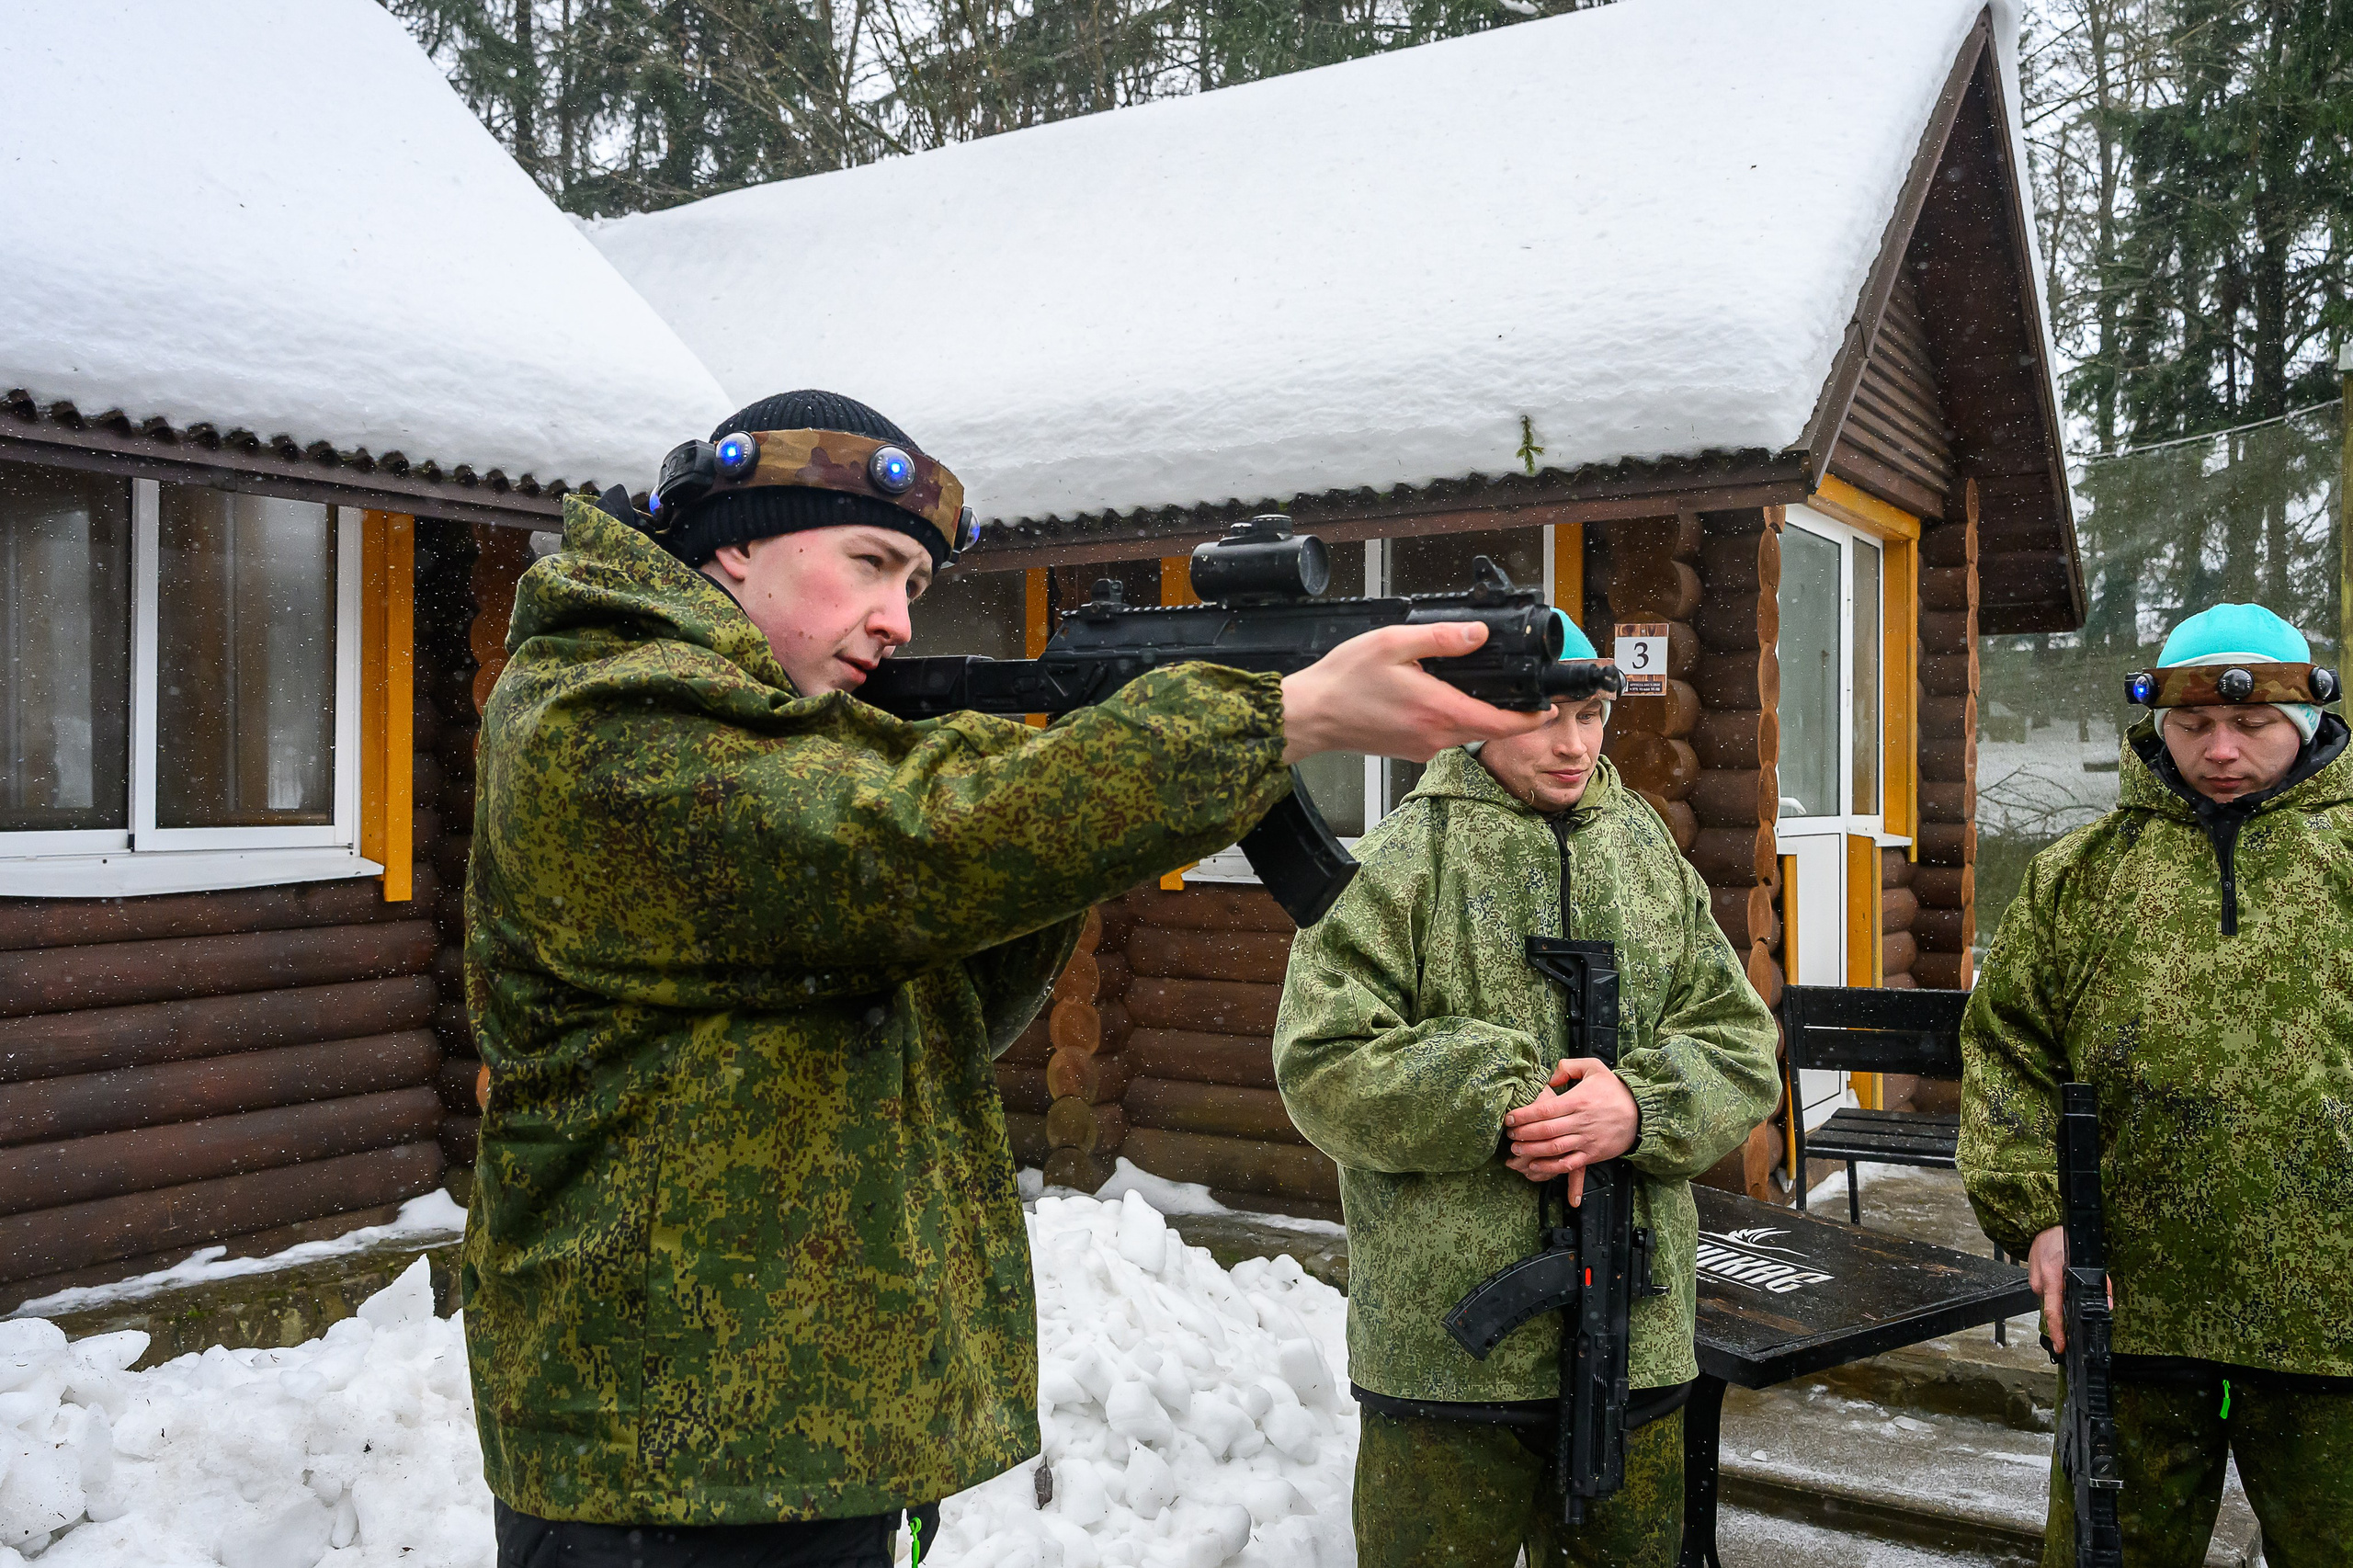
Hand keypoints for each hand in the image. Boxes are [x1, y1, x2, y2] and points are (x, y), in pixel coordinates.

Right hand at [1279, 622, 1551, 764]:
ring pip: (1464, 732)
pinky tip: (1436, 696)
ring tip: (1477, 687)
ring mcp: (1421, 746)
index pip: (1501, 724)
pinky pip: (1442, 735)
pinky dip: (1451, 718)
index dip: (1531, 719)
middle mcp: (1433, 735)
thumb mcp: (1393, 643)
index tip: (1548, 710)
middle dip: (1509, 715)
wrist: (1311, 715)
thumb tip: (1476, 634)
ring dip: (1478, 714)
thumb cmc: (1344, 681)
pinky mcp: (1409, 749)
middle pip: (1487, 729)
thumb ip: (1440, 638)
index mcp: (1438, 710)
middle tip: (1522, 693)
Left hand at [1501, 1058, 1639, 1205]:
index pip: (1544, 1110)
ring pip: (1554, 1149)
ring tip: (1516, 1149)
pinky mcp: (1592, 1154)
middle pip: (1545, 1130)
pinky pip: (1568, 1164)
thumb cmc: (1614, 1090)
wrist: (1640, 1113)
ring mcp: (1587, 1140)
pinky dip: (1550, 1168)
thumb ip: (1568, 1067)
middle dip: (1523, 1134)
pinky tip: (1535, 1166)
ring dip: (1532, 1151)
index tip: (1510, 1118)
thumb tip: (1549, 1078)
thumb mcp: (1594, 1068)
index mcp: (1578, 1100)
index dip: (1523, 1116)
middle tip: (1509, 1135)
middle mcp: (1581, 1121)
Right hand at [2028, 1224, 2113, 1350]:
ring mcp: (2034, 1280)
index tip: (2061, 1346)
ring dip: (2061, 1295)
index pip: (2054, 1313)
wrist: (2046, 1225)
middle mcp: (2039, 1281)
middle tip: (2074, 1296)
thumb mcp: (2090, 1262)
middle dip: (2066, 1307)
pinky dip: (2055, 1288)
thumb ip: (2101, 1285)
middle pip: (2054, 1307)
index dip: (2058, 1333)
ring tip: (2067, 1278)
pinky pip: (2046, 1291)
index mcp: (2051, 1277)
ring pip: (2051, 1299)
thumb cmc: (2065, 1239)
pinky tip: (2060, 1275)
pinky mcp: (2032, 1277)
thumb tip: (2108, 1304)